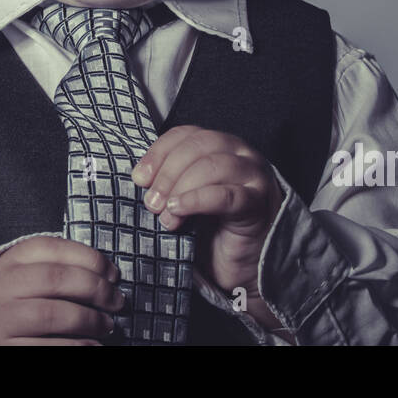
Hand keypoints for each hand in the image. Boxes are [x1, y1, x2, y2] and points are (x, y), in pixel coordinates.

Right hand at [0, 236, 126, 344]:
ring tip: (107, 325)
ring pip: (53, 315)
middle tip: (117, 301)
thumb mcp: (27, 270)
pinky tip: (92, 346)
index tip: (114, 273)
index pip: (54, 248)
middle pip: (57, 279)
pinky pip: (47, 348)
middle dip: (96, 290)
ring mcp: (3, 319)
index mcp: (12, 260)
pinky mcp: (6, 347)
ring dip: (89, 320)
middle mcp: (4, 286)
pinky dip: (77, 347)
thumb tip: (107, 275)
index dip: (91, 259)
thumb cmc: (14, 295)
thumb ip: (58, 264)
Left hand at [131, 126, 284, 296]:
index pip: (186, 134)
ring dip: (181, 188)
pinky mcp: (258, 202)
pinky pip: (227, 195)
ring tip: (166, 215)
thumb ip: (169, 182)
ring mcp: (253, 174)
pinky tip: (179, 210)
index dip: (159, 152)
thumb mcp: (185, 197)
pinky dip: (198, 200)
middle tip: (151, 202)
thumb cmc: (213, 226)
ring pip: (213, 166)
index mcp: (220, 145)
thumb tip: (141, 179)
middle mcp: (240, 153)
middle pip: (199, 146)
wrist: (243, 262)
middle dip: (168, 173)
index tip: (139, 178)